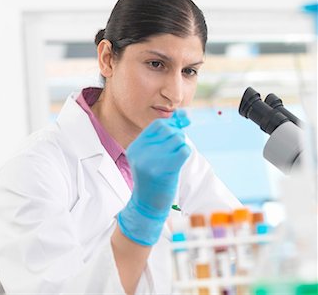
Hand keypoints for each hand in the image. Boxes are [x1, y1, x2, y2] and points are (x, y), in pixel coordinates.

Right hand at [117, 110, 190, 245]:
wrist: (146, 207)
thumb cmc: (153, 179)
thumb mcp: (152, 155)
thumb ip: (165, 135)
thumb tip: (184, 115)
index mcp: (136, 147)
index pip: (157, 125)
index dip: (172, 124)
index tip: (182, 127)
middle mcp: (141, 152)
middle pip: (168, 130)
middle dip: (178, 135)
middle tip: (177, 148)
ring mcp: (151, 161)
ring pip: (177, 138)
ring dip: (182, 145)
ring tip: (176, 157)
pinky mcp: (164, 169)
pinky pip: (183, 150)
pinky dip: (186, 153)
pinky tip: (180, 162)